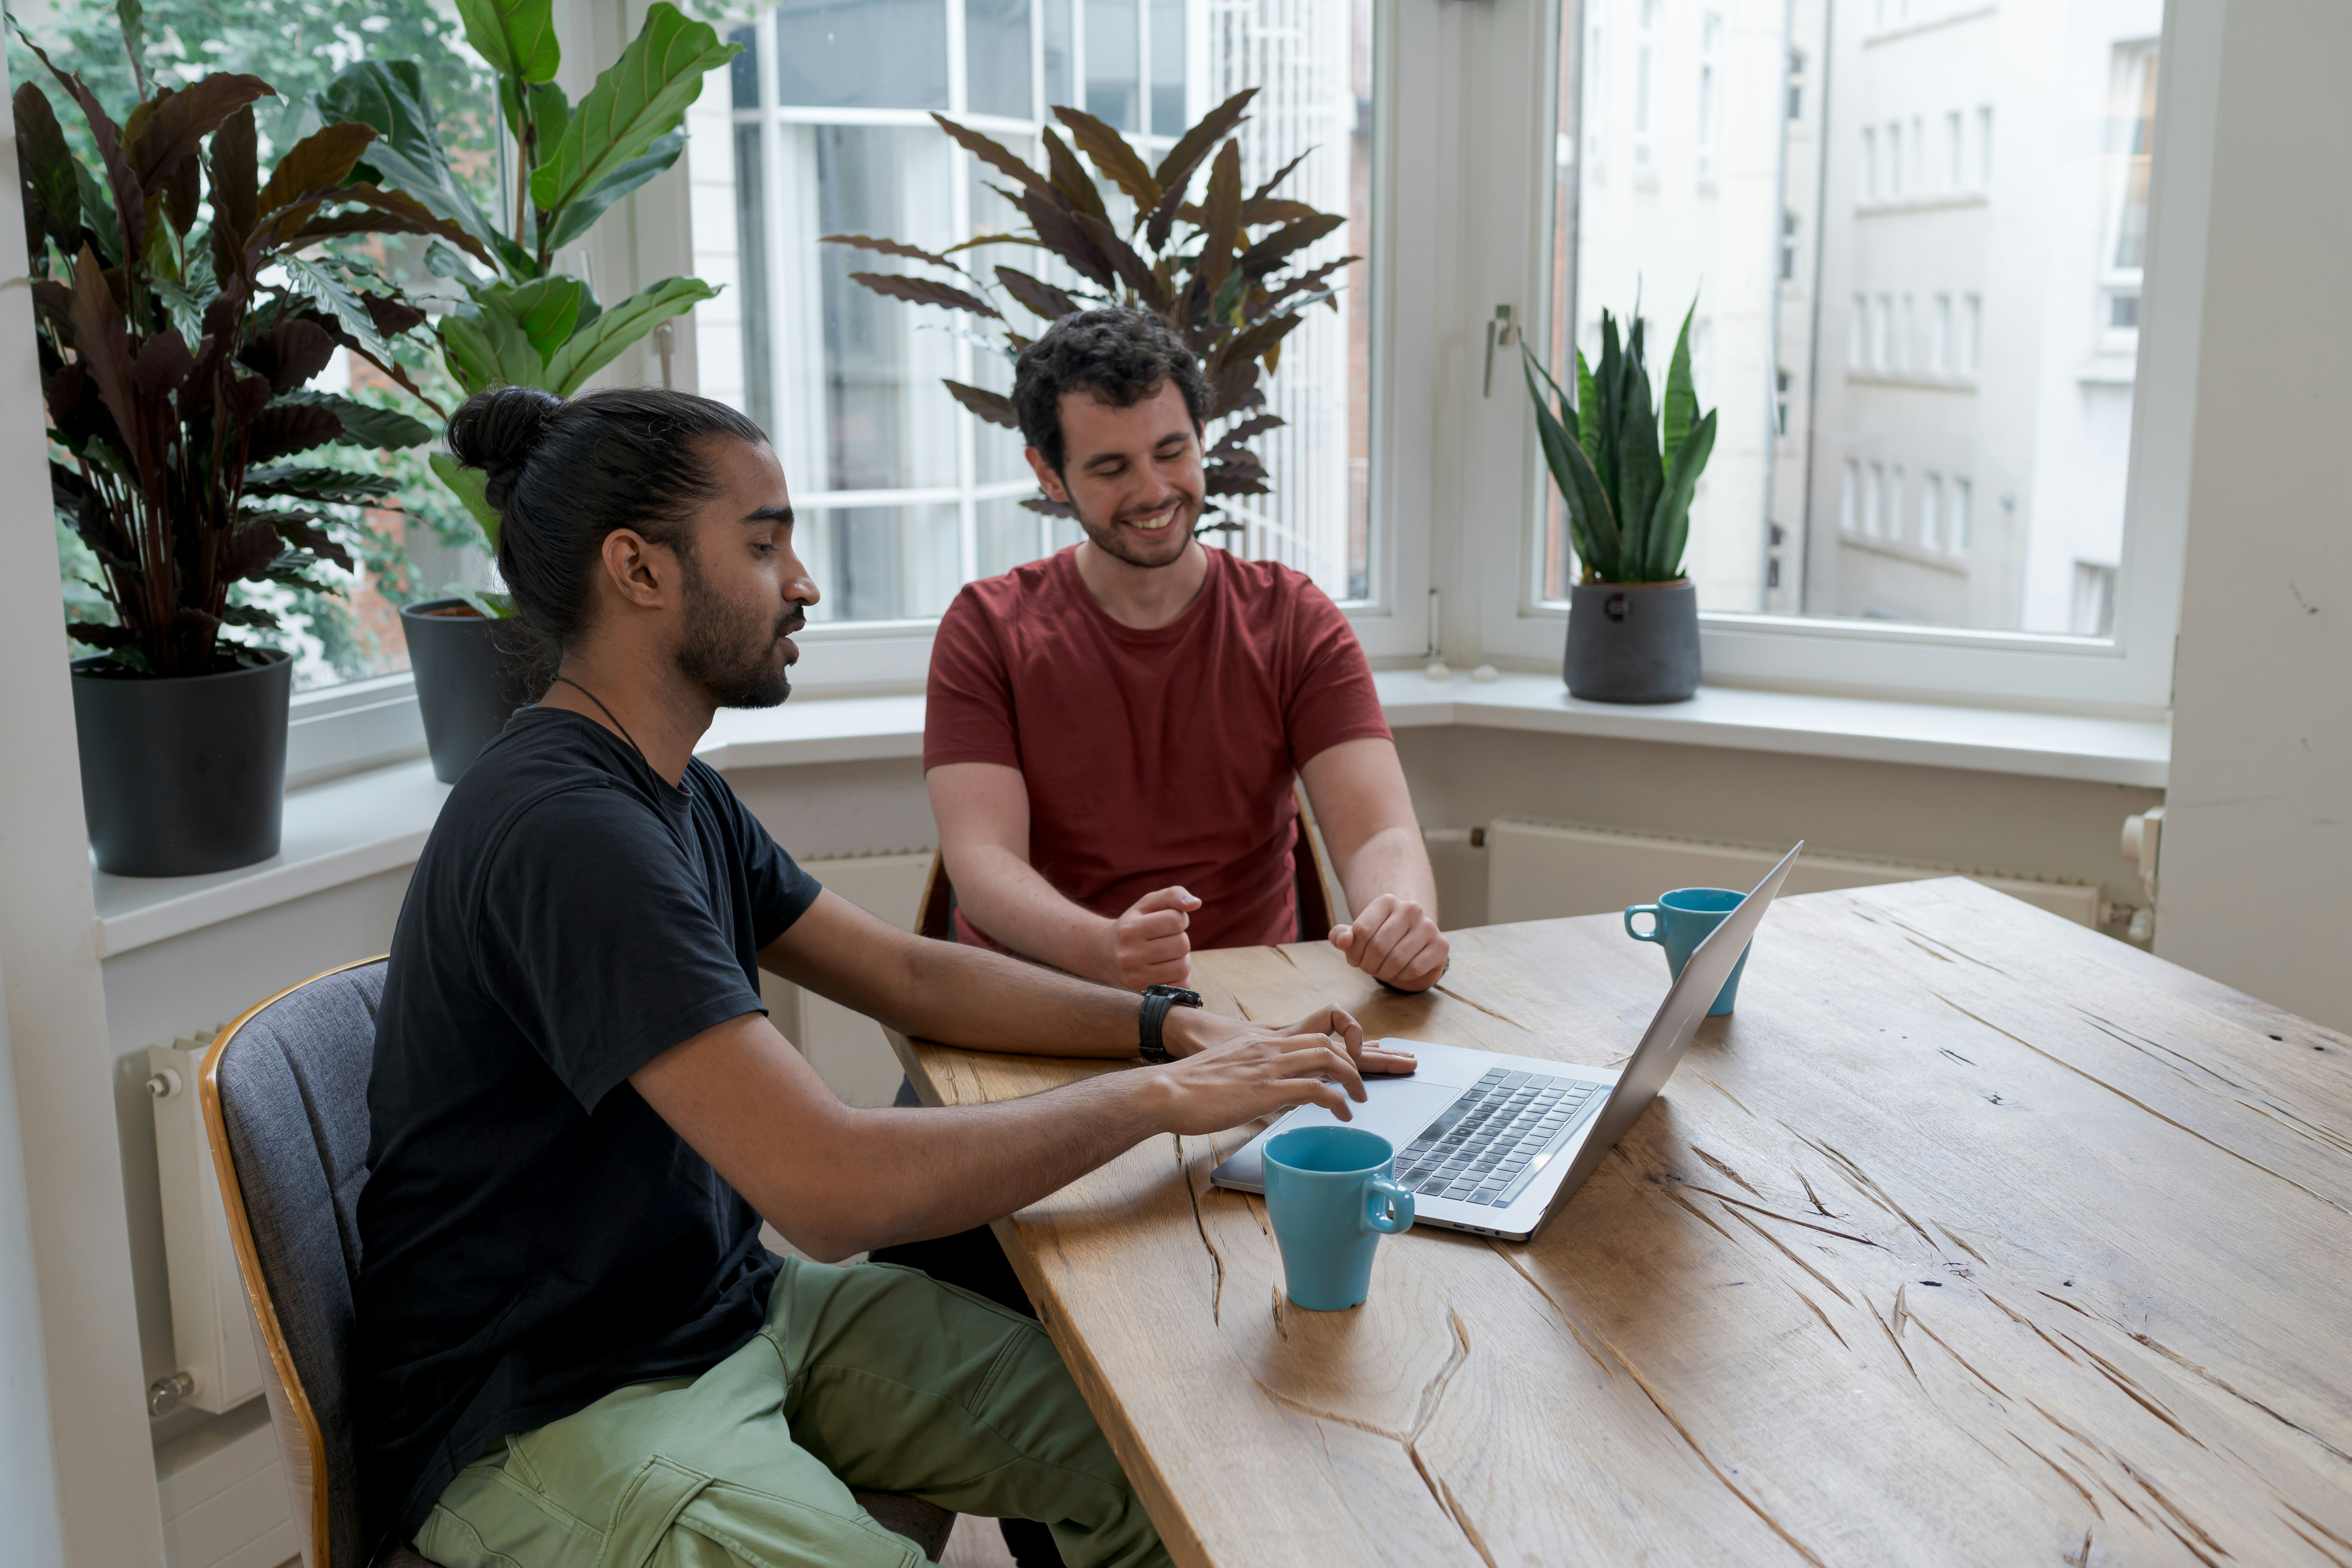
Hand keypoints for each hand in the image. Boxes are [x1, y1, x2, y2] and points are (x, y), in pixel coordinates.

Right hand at [1102, 885, 1197, 989]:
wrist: (1105, 955)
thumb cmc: (1134, 924)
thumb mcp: (1148, 904)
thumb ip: (1173, 895)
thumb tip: (1196, 903)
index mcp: (1130, 929)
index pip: (1176, 920)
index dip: (1180, 919)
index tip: (1169, 922)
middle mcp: (1130, 954)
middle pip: (1182, 944)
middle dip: (1181, 939)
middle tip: (1167, 940)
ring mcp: (1136, 977)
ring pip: (1183, 967)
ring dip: (1182, 959)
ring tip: (1168, 955)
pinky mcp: (1144, 992)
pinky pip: (1180, 986)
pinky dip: (1180, 976)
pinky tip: (1167, 969)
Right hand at [1149, 1016, 1371, 1134]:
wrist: (1165, 1091)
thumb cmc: (1190, 1088)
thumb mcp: (1229, 1071)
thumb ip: (1253, 1073)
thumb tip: (1273, 1091)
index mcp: (1259, 1042)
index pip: (1311, 1035)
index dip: (1337, 1049)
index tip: (1344, 1069)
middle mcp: (1268, 1048)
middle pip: (1326, 1044)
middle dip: (1352, 1064)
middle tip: (1359, 1087)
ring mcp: (1268, 1067)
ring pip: (1327, 1059)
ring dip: (1352, 1079)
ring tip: (1359, 1100)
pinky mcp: (1266, 1089)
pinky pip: (1315, 1088)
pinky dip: (1336, 1100)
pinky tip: (1341, 1114)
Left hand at [1330, 895, 1449, 991]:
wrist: (1413, 945)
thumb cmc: (1381, 939)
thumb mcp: (1357, 936)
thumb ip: (1342, 936)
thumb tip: (1343, 940)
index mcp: (1386, 901)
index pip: (1361, 930)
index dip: (1353, 952)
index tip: (1355, 960)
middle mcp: (1410, 909)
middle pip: (1378, 946)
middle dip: (1368, 965)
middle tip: (1369, 969)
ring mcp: (1428, 926)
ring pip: (1396, 959)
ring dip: (1384, 973)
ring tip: (1382, 971)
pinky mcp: (1441, 945)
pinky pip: (1414, 969)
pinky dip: (1402, 977)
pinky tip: (1400, 972)